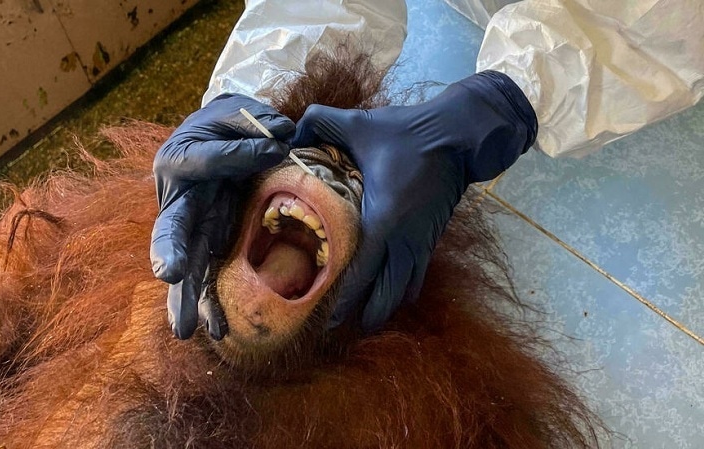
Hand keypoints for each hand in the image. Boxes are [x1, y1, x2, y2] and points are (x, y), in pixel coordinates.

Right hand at [151, 93, 294, 338]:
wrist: (219, 144)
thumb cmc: (226, 125)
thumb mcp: (234, 111)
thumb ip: (252, 120)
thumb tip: (281, 136)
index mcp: (180, 159)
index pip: (205, 160)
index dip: (235, 156)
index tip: (275, 148)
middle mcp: (179, 198)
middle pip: (173, 226)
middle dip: (171, 250)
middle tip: (168, 272)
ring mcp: (193, 227)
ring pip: (186, 263)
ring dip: (187, 295)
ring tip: (183, 327)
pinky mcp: (209, 244)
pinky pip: (208, 276)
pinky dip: (211, 303)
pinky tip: (216, 331)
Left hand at [292, 71, 536, 330]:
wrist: (457, 135)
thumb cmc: (407, 134)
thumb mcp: (360, 124)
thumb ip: (321, 122)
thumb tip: (290, 131)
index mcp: (383, 221)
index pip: (362, 274)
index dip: (346, 302)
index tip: (330, 322)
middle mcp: (404, 241)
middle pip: (387, 295)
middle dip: (368, 316)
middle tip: (345, 331)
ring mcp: (422, 243)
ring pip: (405, 290)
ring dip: (386, 306)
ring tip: (366, 319)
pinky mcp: (432, 238)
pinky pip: (417, 276)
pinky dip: (402, 290)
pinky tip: (392, 295)